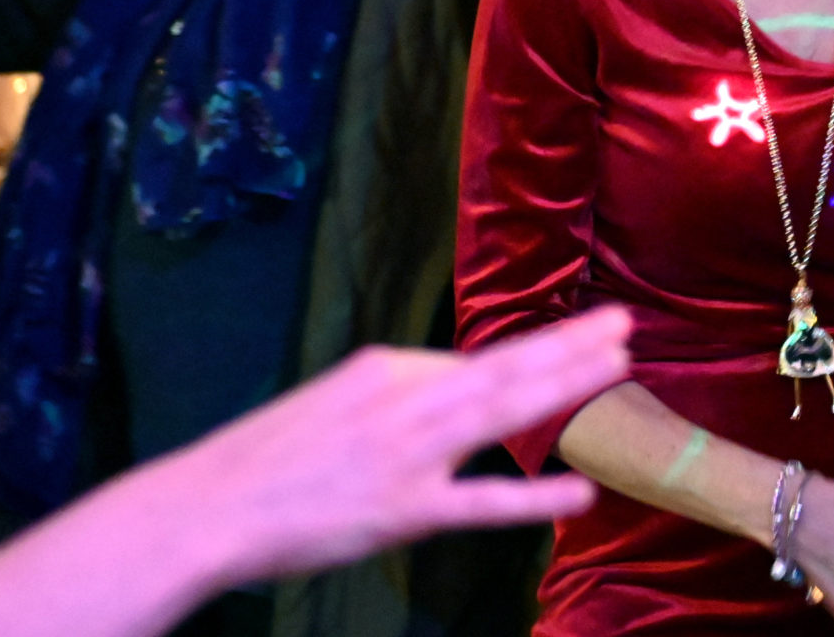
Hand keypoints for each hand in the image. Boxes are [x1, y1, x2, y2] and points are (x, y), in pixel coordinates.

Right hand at [169, 307, 631, 588]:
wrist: (209, 504)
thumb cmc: (264, 459)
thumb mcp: (329, 401)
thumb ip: (388, 396)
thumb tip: (439, 390)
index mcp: (384, 368)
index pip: (471, 361)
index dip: (532, 352)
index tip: (577, 337)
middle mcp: (405, 398)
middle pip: (504, 365)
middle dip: (569, 344)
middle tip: (623, 323)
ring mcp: (409, 454)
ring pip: (505, 410)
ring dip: (567, 385)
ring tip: (618, 367)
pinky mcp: (406, 510)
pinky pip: (484, 503)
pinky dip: (536, 496)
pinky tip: (581, 493)